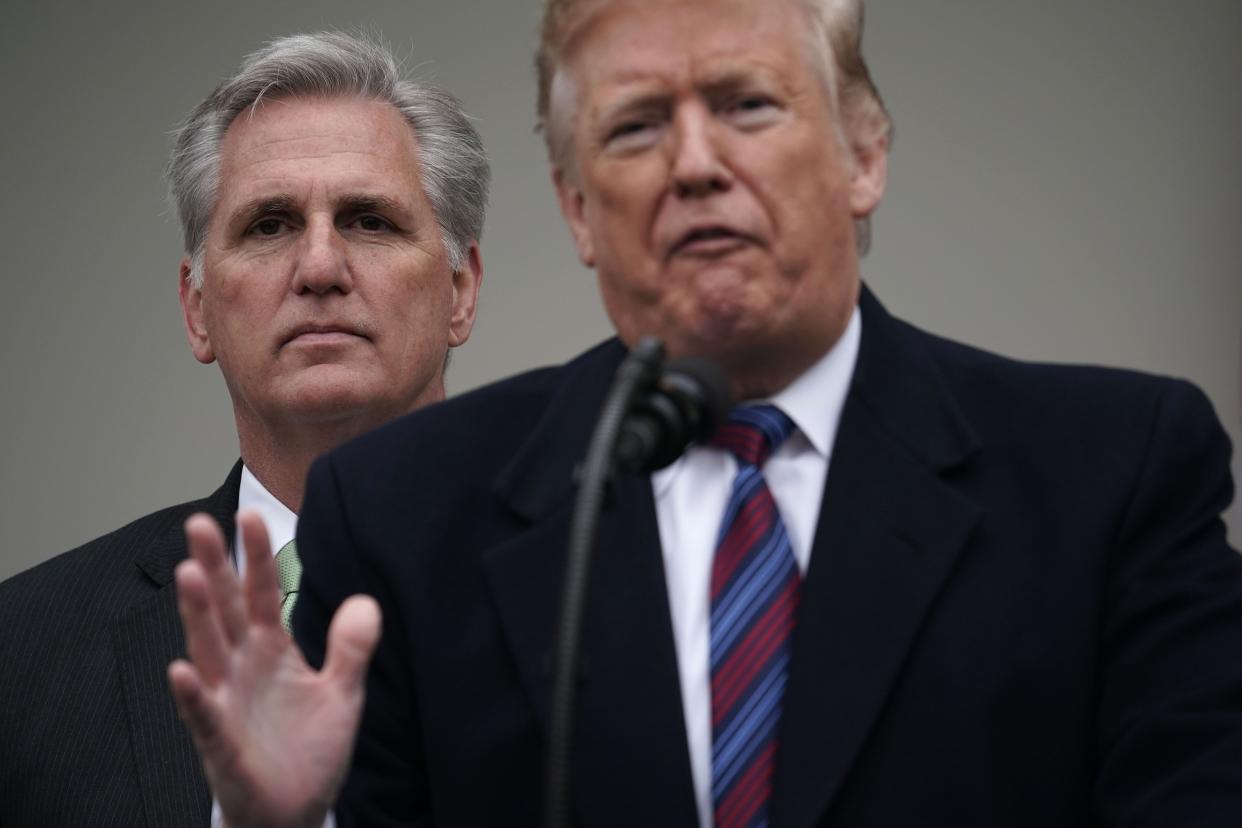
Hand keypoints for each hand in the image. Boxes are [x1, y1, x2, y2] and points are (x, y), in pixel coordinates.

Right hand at [168, 511, 380, 827]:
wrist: (295, 813)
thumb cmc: (308, 752)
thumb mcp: (342, 694)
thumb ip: (351, 648)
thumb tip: (366, 601)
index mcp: (272, 650)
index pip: (262, 593)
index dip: (257, 557)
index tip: (251, 515)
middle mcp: (242, 668)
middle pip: (226, 609)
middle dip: (215, 568)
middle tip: (200, 523)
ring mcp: (227, 702)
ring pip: (208, 650)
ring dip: (198, 614)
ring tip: (188, 574)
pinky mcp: (220, 744)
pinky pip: (203, 715)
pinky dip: (191, 695)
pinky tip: (179, 670)